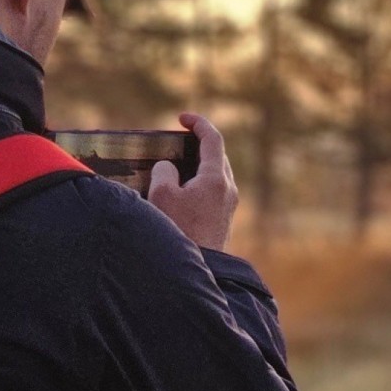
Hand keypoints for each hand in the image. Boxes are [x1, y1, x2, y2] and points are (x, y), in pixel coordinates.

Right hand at [148, 113, 238, 250]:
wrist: (198, 272)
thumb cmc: (178, 231)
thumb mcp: (161, 194)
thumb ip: (164, 171)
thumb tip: (170, 170)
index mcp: (217, 179)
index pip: (213, 139)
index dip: (198, 123)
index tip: (182, 118)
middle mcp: (228, 191)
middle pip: (216, 157)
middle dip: (197, 146)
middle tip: (176, 144)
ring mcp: (228, 208)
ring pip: (215, 176)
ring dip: (197, 168)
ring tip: (175, 170)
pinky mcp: (223, 222)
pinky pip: (213, 194)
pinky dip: (198, 186)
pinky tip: (180, 196)